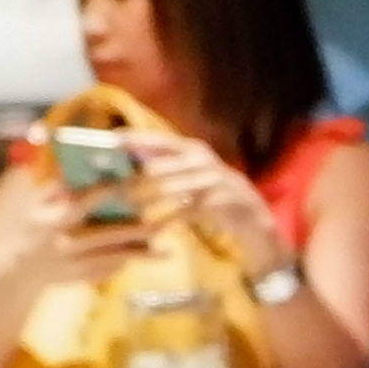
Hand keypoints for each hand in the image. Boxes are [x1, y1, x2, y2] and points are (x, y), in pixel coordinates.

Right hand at [0, 169, 157, 293]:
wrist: (19, 272)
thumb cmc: (32, 230)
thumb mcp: (36, 207)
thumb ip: (57, 187)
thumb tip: (82, 165)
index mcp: (53, 221)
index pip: (84, 203)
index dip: (108, 191)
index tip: (134, 179)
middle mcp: (66, 243)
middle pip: (110, 232)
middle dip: (139, 222)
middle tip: (164, 212)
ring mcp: (77, 263)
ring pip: (119, 254)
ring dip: (146, 244)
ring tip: (169, 232)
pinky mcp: (87, 277)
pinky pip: (117, 266)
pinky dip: (138, 258)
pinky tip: (162, 252)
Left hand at [128, 132, 284, 267]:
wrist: (257, 222)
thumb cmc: (217, 199)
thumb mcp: (194, 179)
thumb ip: (169, 169)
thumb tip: (130, 166)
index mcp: (197, 150)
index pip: (162, 140)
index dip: (136, 139)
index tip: (112, 139)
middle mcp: (206, 161)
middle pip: (164, 165)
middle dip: (138, 177)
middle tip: (116, 188)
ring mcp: (217, 181)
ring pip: (173, 188)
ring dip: (149, 200)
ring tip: (129, 209)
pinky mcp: (223, 203)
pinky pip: (188, 211)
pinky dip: (169, 220)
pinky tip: (154, 229)